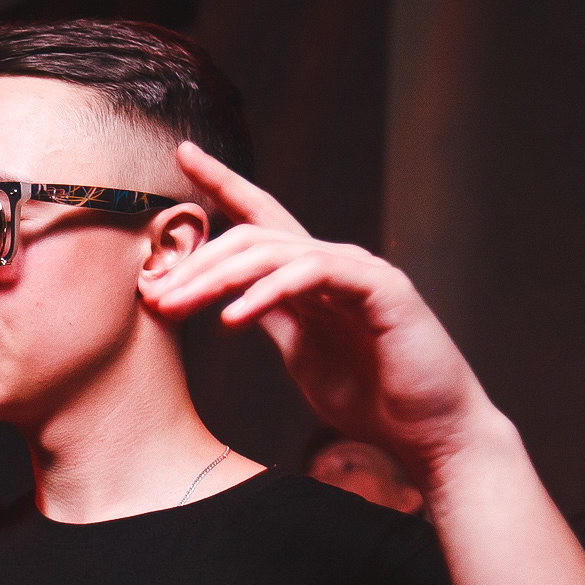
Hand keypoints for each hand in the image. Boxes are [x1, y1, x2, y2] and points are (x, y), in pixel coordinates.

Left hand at [146, 142, 502, 485]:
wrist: (430, 431)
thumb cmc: (372, 396)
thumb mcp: (301, 352)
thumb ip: (271, 318)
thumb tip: (228, 300)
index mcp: (312, 276)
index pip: (261, 217)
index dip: (223, 182)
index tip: (184, 153)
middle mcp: (335, 263)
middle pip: (252, 238)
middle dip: (197, 263)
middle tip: (154, 294)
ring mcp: (361, 272)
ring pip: (275, 251)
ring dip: (217, 279)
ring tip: (177, 307)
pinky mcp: (382, 291)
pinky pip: (313, 276)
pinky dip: (267, 293)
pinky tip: (233, 318)